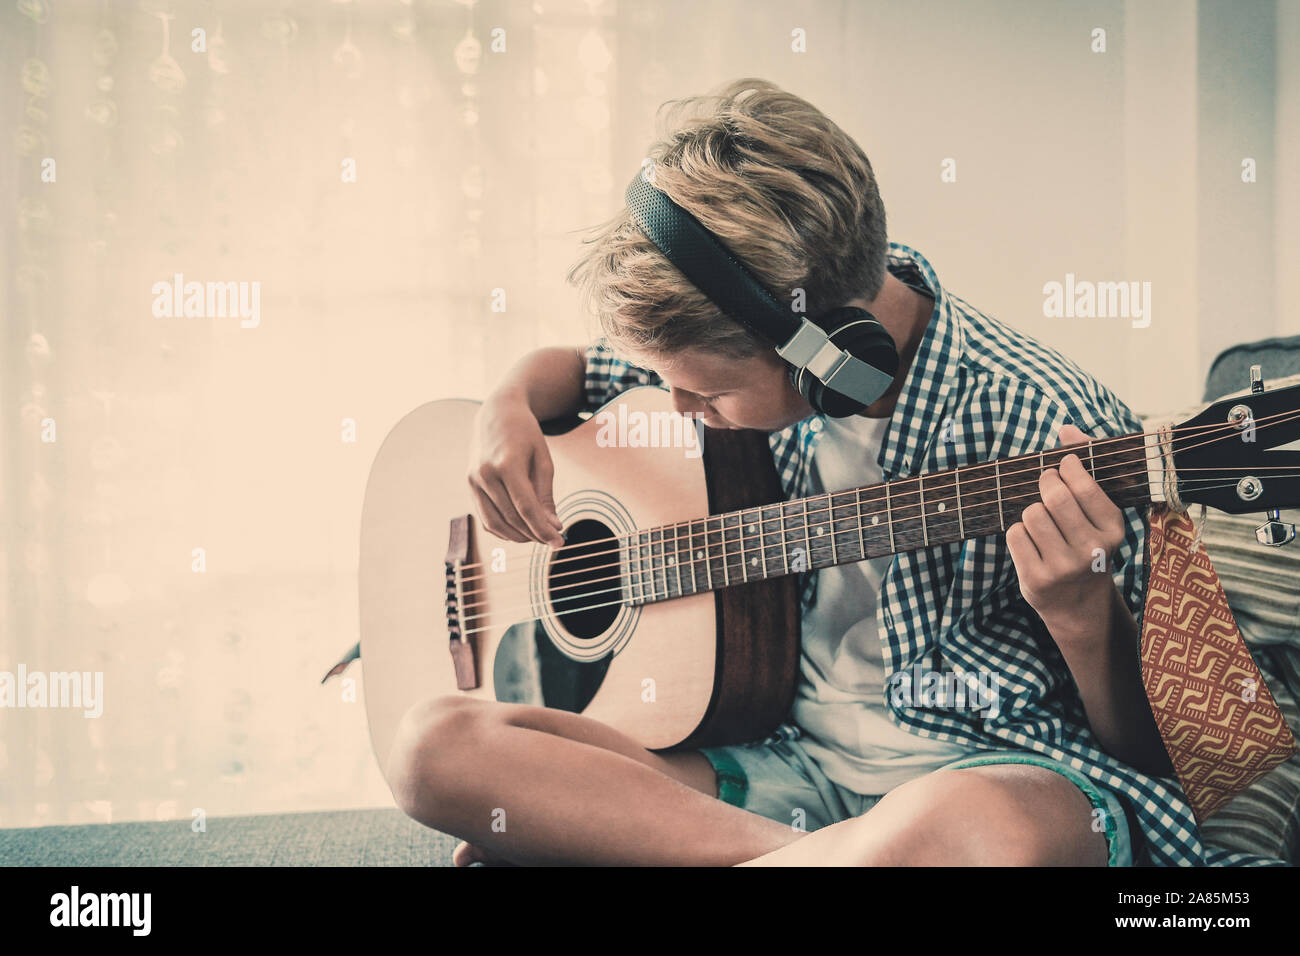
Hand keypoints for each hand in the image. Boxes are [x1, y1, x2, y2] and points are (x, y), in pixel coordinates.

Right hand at [467, 393, 564, 546]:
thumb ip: (546, 495)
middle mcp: (485, 474)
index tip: (559, 542)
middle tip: (553, 540)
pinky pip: (485, 518)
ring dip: (518, 536)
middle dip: (534, 534)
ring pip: (495, 523)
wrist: (497, 413)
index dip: (543, 529)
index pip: (526, 508)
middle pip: (511, 518)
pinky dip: (502, 529)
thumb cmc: (525, 434)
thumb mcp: (543, 460)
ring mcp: (474, 481)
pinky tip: (520, 530)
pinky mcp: (470, 485)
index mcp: (507, 464)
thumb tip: (553, 526)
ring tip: (538, 536)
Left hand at [1005, 424, 1127, 642]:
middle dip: (1045, 483)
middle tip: (1046, 484)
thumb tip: (1066, 429)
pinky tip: (1032, 543)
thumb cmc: (1087, 547)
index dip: (1067, 467)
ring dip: (1032, 512)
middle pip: (1053, 496)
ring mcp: (1064, 567)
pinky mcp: (1037, 580)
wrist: (1080, 606)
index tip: (1063, 465)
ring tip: (1042, 522)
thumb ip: (1086, 468)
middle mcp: (1092, 550)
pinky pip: (1015, 535)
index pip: (1084, 485)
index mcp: (1113, 529)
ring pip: (1031, 514)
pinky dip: (1019, 533)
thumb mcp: (1098, 515)